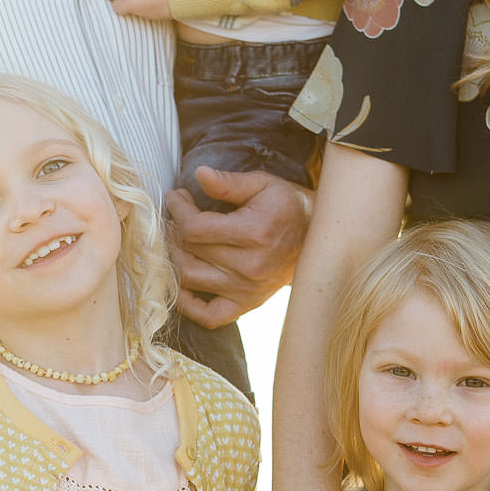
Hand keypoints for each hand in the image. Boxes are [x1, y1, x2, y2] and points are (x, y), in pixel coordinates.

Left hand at [166, 168, 310, 328]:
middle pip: (188, 251)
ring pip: (189, 279)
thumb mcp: (263, 184)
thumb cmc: (286, 207)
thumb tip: (200, 174)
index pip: (194, 227)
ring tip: (176, 241)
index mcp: (253, 233)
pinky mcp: (246, 304)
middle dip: (173, 229)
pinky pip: (208, 316)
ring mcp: (246, 289)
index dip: (177, 209)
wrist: (316, 240)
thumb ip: (229, 182)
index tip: (175, 196)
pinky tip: (183, 283)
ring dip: (174, 258)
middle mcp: (249, 265)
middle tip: (174, 215)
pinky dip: (188, 305)